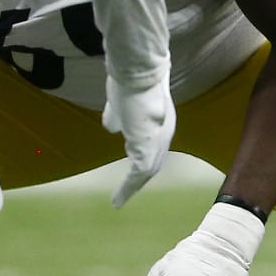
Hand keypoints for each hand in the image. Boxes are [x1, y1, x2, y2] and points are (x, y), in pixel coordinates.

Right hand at [102, 74, 174, 208]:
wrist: (137, 74)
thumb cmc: (128, 83)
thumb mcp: (120, 104)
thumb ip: (117, 117)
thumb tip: (111, 128)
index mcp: (158, 123)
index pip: (151, 148)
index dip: (140, 162)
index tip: (131, 175)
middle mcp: (163, 133)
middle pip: (152, 162)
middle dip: (138, 180)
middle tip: (125, 195)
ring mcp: (159, 140)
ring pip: (147, 170)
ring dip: (133, 186)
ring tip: (120, 201)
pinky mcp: (149, 145)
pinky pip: (140, 172)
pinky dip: (130, 187)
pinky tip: (119, 198)